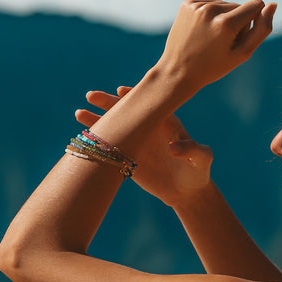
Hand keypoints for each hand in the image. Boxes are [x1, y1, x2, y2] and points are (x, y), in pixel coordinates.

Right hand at [76, 87, 212, 206]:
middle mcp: (148, 128)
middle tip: (91, 96)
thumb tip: (173, 148)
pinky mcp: (128, 158)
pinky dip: (98, 143)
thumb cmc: (198, 171)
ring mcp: (137, 142)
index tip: (121, 91)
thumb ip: (192, 149)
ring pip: (115, 127)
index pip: (148, 105)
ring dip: (97, 120)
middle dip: (109, 103)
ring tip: (79, 113)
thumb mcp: (202, 159)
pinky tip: (82, 138)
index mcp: (165, 122)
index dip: (135, 97)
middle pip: (126, 111)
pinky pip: (111, 148)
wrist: (186, 190)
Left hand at [156, 0, 275, 95]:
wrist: (177, 72)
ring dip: (222, 18)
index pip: (256, 4)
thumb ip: (262, 29)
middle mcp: (210, 10)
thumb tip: (273, 4)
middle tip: (221, 43)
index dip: (253, 21)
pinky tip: (201, 31)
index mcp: (226, 23)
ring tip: (210, 38)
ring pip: (224, 4)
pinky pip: (209, 3)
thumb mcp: (242, 53)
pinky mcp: (187, 4)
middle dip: (236, 22)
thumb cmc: (213, 67)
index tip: (240, 37)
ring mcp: (196, 6)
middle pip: (239, 5)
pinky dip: (209, 15)